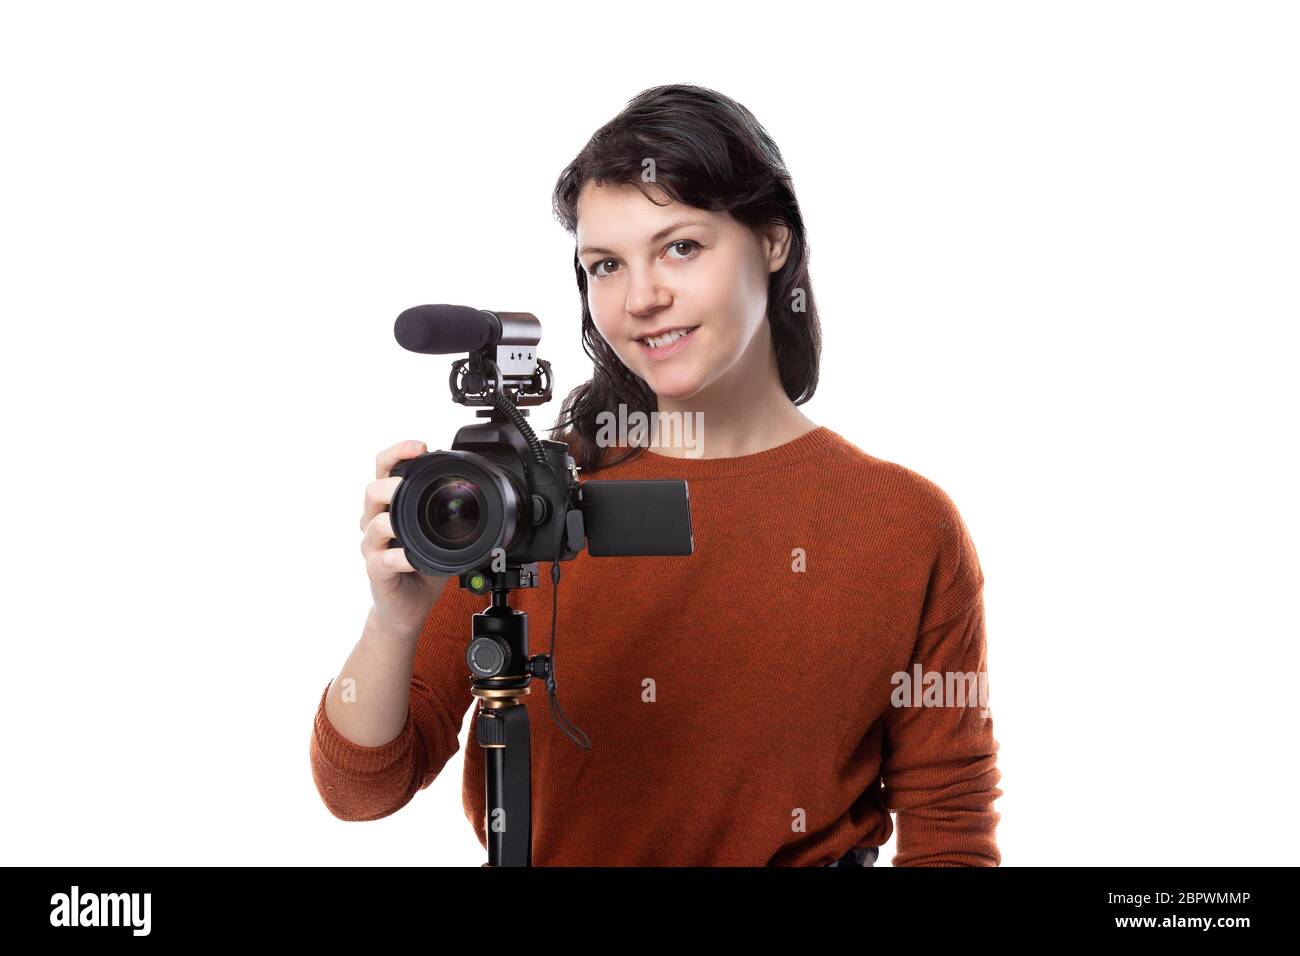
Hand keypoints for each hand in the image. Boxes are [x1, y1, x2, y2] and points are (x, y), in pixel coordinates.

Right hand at [360, 439, 452, 638]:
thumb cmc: (422, 567)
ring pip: (373, 523)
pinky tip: (412, 558)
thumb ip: (447, 513)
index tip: (420, 446)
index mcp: (391, 506)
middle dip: (390, 483)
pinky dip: (400, 557)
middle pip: (371, 490)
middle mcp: (376, 521)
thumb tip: (479, 490)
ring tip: (408, 523)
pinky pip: (383, 560)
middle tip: (407, 484)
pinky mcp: (376, 571)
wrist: (407, 606)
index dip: (398, 452)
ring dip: (391, 519)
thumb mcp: (439, 535)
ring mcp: (373, 546)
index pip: (384, 468)